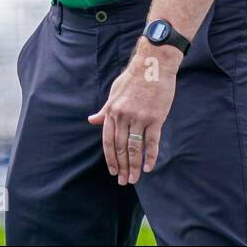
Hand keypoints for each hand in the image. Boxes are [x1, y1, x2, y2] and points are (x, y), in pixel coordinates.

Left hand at [88, 49, 177, 185]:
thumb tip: (92, 120)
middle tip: (124, 182)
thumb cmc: (134, 77)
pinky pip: (152, 142)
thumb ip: (105, 109)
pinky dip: (150, 156)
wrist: (154, 64)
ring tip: (134, 179)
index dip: (110, 158)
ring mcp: (139, 118)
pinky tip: (148, 167)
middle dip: (122, 167)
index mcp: (112, 111)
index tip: (113, 171)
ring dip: (134, 166)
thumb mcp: (114, 92)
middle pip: (121, 148)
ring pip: (135, 148)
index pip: (108, 141)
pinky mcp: (155, 118)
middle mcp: (124, 116)